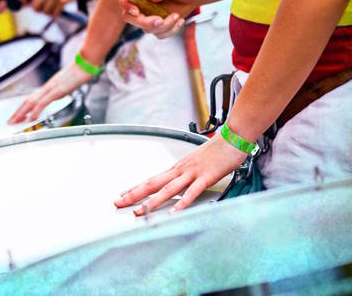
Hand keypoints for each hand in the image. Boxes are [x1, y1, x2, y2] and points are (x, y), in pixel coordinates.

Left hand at [9, 62, 91, 122]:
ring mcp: (51, 88)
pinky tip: (31, 118)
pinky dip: (35, 111)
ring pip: (32, 101)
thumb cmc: (79, 73)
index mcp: (49, 86)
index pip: (32, 98)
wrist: (86, 63)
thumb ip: (62, 90)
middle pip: (28, 100)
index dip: (23, 107)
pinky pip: (43, 102)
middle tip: (10, 122)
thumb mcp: (68, 85)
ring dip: (22, 112)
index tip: (17, 116)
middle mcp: (47, 87)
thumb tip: (60, 94)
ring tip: (15, 122)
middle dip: (18, 112)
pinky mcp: (57, 90)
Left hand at [21, 0, 75, 17]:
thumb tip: (25, 3)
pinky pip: (54, 15)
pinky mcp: (62, 2)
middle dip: (38, 9)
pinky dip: (55, 15)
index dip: (24, 4)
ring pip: (45, 12)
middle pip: (35, 8)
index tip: (25, 5)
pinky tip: (57, 10)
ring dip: (48, 12)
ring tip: (52, 7)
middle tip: (43, 8)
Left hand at [114, 134, 246, 214]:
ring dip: (152, 202)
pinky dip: (180, 204)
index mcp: (178, 167)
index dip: (136, 187)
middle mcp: (180, 169)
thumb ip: (187, 174)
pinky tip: (172, 213)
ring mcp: (192, 173)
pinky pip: (191, 192)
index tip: (123, 194)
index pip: (152, 179)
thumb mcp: (196, 162)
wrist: (232, 137)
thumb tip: (179, 183)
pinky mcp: (205, 177)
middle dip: (134, 194)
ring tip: (139, 211)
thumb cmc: (217, 150)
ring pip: (167, 189)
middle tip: (119, 203)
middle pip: (152, 183)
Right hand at [119, 0, 199, 38]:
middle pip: (129, 18)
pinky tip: (180, 21)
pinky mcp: (156, 26)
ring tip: (177, 16)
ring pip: (146, 29)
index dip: (126, 6)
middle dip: (144, 22)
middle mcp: (140, 4)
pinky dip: (171, 30)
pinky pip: (159, 34)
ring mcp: (147, 16)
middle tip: (160, 20)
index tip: (137, 11)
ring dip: (164, 26)